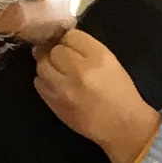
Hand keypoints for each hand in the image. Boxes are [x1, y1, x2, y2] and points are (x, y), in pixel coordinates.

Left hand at [32, 30, 161, 162]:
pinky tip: (56, 84)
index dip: (69, 39)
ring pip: (42, 66)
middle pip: (54, 50)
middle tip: (63, 59)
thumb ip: (87, 48)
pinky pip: (39, 84)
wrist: (122, 126)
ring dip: (47, 65)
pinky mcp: (54, 104)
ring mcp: (63, 89)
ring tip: (58, 71)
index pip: (70, 36)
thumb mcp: (111, 62)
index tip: (71, 46)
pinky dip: (45, 81)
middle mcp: (79, 71)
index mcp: (98, 57)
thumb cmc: (120, 93)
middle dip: (57, 52)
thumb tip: (62, 39)